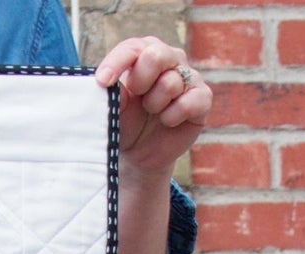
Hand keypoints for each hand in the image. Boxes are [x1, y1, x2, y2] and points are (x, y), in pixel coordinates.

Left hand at [95, 37, 211, 184]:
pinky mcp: (202, 97)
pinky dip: (172, 116)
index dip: (117, 63)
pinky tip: (167, 121)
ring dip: (154, 105)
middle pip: (156, 55)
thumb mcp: (114, 110)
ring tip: (152, 112)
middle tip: (137, 97)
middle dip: (140, 80)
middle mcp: (169, 58)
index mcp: (143, 54)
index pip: (132, 48)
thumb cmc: (126, 124)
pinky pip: (189, 102)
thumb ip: (113, 95)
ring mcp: (188, 76)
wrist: (141, 154)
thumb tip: (109, 84)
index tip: (103, 82)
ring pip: (170, 83)